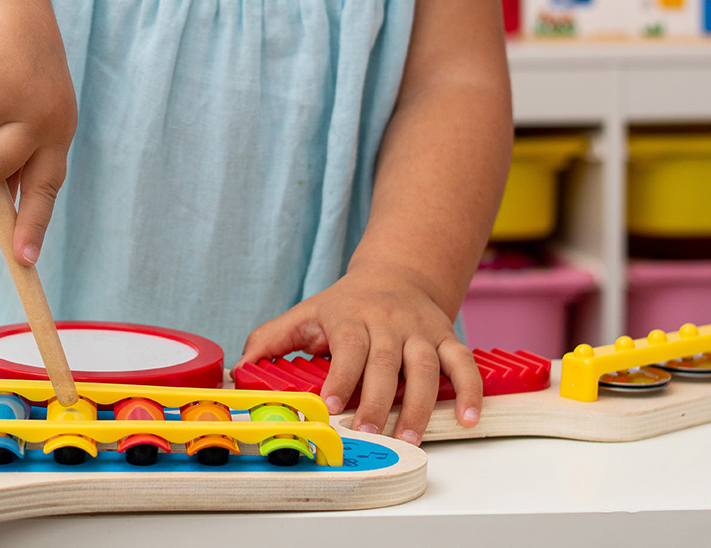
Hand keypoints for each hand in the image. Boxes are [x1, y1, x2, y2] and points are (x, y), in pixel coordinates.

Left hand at [236, 260, 481, 444]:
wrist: (397, 274)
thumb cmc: (345, 305)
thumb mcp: (305, 314)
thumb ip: (270, 340)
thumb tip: (239, 369)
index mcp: (351, 318)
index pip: (347, 348)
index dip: (341, 377)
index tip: (333, 404)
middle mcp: (388, 324)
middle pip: (386, 362)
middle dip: (378, 400)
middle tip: (370, 432)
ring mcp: (420, 332)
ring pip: (427, 367)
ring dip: (422, 404)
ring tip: (413, 436)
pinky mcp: (446, 339)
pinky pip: (464, 365)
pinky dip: (471, 392)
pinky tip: (469, 420)